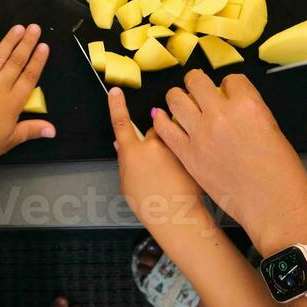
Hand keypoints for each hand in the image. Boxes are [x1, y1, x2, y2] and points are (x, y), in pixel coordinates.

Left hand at [0, 24, 54, 169]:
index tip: (44, 47)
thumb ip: (31, 131)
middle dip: (27, 43)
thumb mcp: (9, 141)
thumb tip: (51, 130)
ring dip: (9, 41)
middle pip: (17, 61)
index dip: (38, 60)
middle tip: (35, 29)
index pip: (30, 76)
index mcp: (12, 103)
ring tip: (18, 28)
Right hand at [106, 87, 212, 237]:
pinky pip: (184, 145)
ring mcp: (173, 147)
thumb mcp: (127, 184)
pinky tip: (181, 172)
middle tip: (157, 163)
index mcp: (133, 152)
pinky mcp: (190, 152)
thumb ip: (124, 161)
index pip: (121, 122)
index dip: (116, 105)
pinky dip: (182, 154)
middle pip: (152, 130)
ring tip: (171, 170)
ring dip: (170, 145)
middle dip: (153, 139)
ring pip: (170, 136)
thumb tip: (120, 144)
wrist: (176, 216)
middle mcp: (153, 144)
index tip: (115, 90)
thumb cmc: (148, 205)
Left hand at [152, 71, 306, 253]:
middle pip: (197, 81)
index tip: (227, 90)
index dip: (228, 85)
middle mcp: (221, 115)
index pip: (231, 80)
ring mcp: (201, 134)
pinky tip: (162, 118)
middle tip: (197, 87)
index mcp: (248, 105)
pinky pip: (165, 128)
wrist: (272, 206)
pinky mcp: (188, 155)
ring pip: (175, 99)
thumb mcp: (271, 130)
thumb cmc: (280, 173)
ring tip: (179, 101)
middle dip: (197, 82)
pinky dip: (162, 120)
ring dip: (177, 97)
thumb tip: (231, 104)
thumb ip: (248, 112)